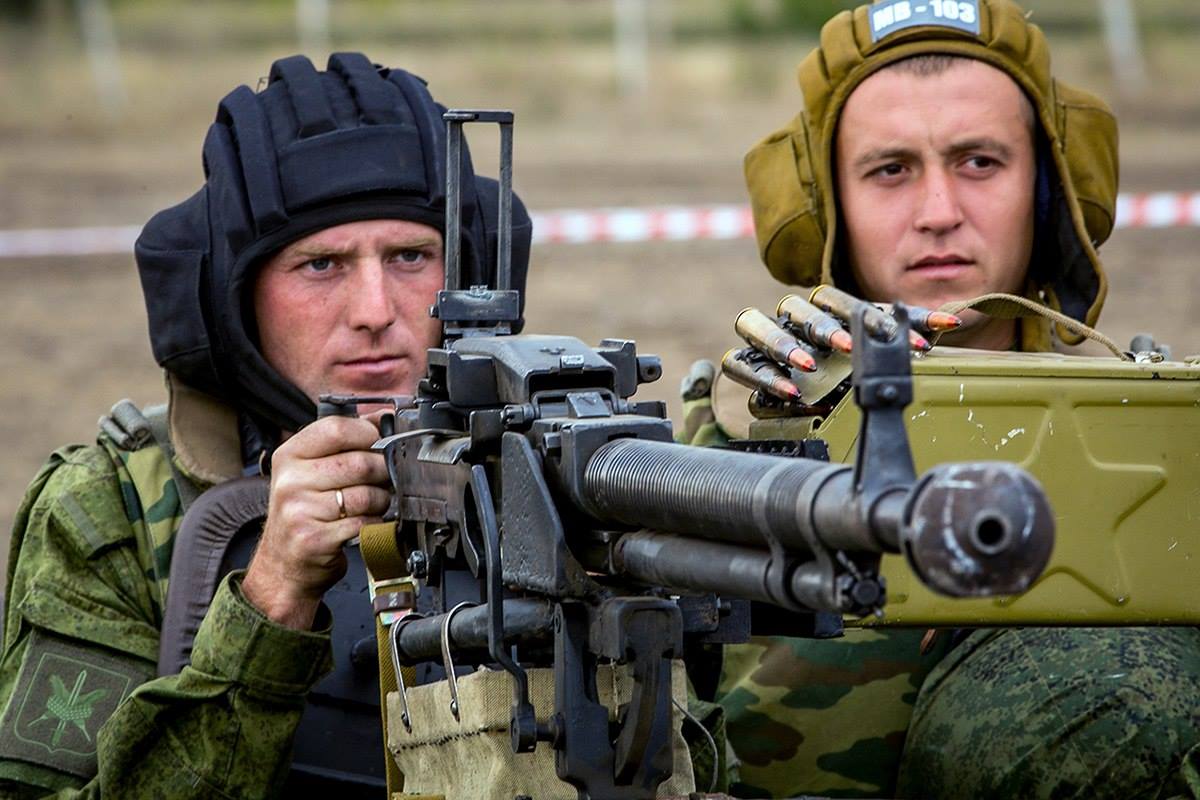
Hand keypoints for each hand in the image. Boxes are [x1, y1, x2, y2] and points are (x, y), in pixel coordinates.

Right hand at [242, 415, 391, 628]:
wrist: (282, 566)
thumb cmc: (303, 513)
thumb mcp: (310, 471)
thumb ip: (343, 443)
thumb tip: (383, 417)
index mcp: (289, 456)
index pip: (336, 428)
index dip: (367, 434)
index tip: (378, 443)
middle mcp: (290, 481)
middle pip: (360, 463)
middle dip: (382, 472)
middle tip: (382, 480)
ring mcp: (300, 511)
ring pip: (367, 495)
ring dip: (381, 501)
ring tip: (372, 504)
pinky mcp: (315, 539)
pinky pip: (365, 523)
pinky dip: (374, 524)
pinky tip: (365, 524)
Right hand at [722, 285, 960, 407]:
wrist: (792, 396)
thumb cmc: (838, 370)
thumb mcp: (874, 355)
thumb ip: (903, 336)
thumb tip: (954, 320)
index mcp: (822, 310)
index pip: (844, 302)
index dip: (875, 319)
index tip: (912, 345)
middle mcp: (789, 319)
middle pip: (796, 305)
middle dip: (823, 326)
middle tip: (848, 348)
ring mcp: (761, 340)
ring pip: (755, 323)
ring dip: (782, 342)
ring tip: (807, 366)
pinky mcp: (741, 364)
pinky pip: (739, 363)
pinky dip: (762, 375)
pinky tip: (789, 392)